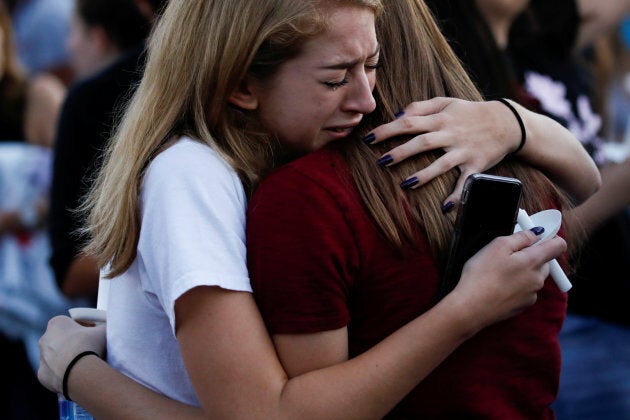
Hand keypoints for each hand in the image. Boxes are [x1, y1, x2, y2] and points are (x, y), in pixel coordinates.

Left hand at [38, 315, 105, 392]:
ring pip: (56, 356)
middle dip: (74, 343)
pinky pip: (54, 373)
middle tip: (89, 349)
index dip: (85, 327)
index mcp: (57, 323)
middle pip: (62, 339)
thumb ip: (101, 327)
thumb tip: (104, 329)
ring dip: (67, 358)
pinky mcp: (42, 374)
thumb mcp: (103, 330)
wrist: (79, 371)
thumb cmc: (90, 345)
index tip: (94, 333)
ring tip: (83, 364)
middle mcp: (45, 338)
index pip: (72, 322)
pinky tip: (74, 375)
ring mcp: (42, 358)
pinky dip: (63, 373)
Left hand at [366, 97, 521, 205]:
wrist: (507, 122)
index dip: (388, 130)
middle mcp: (451, 134)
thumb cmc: (470, 112)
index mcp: (441, 119)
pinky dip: (458, 195)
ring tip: (406, 184)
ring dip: (425, 175)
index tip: (369, 139)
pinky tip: (445, 207)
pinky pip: (466, 182)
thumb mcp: (447, 102)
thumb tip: (398, 114)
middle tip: (381, 161)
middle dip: (401, 152)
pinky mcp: (477, 165)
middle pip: (422, 143)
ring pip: (442, 163)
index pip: (409, 123)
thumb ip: (421, 106)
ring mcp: (464, 151)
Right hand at [446, 230, 566, 331]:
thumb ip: (521, 237)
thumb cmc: (482, 275)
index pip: (558, 246)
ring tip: (499, 273)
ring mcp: (531, 295)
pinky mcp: (522, 306)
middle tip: (508, 255)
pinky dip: (516, 286)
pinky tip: (498, 286)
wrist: (471, 307)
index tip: (535, 237)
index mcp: (534, 261)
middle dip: (531, 256)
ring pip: (534, 277)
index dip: (550, 238)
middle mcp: (538, 279)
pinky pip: (525, 291)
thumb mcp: (497, 246)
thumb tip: (536, 234)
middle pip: (545, 262)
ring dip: (522, 272)